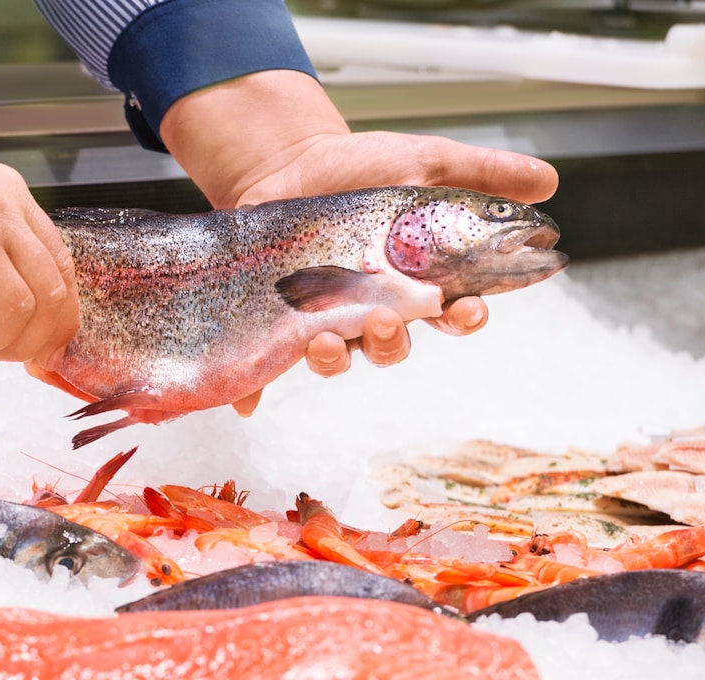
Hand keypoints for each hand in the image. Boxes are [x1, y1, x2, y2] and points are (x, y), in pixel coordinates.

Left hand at [162, 70, 556, 399]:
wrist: (287, 161)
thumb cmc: (360, 167)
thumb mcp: (424, 160)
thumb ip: (483, 173)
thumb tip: (548, 183)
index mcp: (419, 279)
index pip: (454, 313)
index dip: (467, 318)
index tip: (471, 310)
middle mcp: (377, 306)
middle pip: (397, 345)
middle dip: (396, 341)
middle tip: (387, 318)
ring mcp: (329, 314)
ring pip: (342, 357)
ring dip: (338, 358)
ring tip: (327, 336)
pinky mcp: (283, 317)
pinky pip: (278, 360)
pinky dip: (263, 386)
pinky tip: (255, 397)